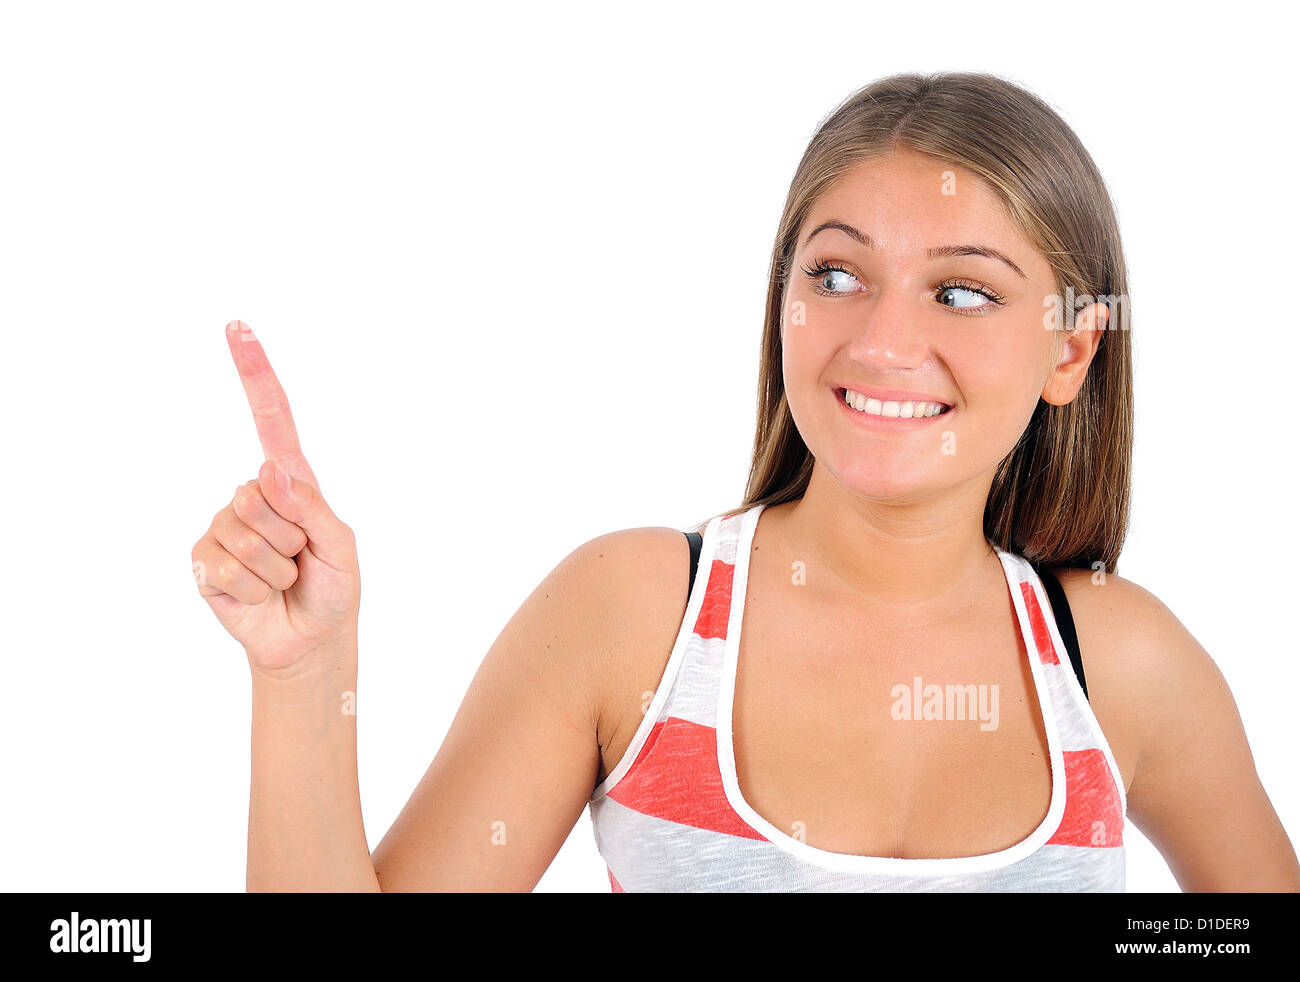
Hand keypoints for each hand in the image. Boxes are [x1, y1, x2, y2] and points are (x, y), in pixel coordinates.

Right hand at [191, 320, 360, 676]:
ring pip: (246, 535)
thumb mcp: (339, 545)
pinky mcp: (204, 561)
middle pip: (260, 495)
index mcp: (290, 482)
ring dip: (276, 568)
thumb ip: (310, 507)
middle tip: (300, 560)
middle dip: (291, 537)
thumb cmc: (332, 586)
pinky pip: (227, 567)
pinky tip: (259, 594)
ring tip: (283, 580)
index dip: (254, 373)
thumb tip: (267, 472)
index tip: (237, 328)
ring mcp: (225, 526)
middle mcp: (252, 496)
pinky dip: (254, 588)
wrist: (310, 640)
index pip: (271, 418)